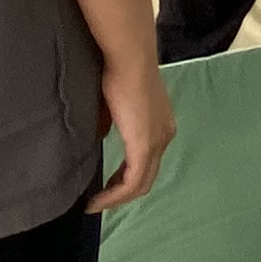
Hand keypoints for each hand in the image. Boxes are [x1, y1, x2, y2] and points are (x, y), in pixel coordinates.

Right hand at [89, 56, 176, 209]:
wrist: (128, 57)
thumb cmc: (116, 70)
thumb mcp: (111, 102)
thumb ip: (108, 122)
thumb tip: (99, 136)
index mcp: (160, 122)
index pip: (147, 158)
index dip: (126, 174)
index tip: (106, 182)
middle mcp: (165, 134)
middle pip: (147, 175)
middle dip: (122, 190)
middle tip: (100, 199)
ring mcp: (158, 142)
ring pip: (141, 183)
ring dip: (117, 197)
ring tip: (95, 203)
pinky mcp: (146, 147)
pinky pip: (133, 183)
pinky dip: (114, 195)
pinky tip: (96, 200)